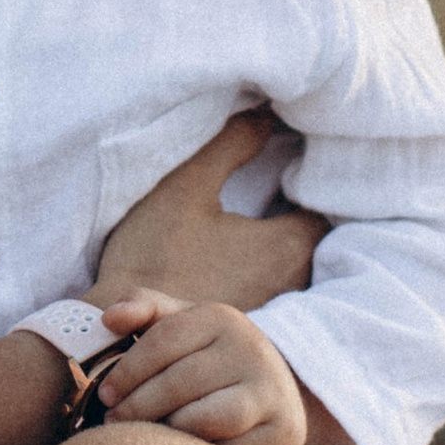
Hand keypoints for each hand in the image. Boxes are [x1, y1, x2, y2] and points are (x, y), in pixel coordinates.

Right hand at [94, 110, 320, 312]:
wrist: (117, 333)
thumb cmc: (154, 256)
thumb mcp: (188, 184)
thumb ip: (234, 142)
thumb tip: (266, 112)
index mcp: (289, 244)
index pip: (327, 202)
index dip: (311, 177)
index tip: (289, 161)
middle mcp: (297, 283)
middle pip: (314, 236)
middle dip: (298, 210)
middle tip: (274, 182)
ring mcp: (279, 314)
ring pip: (294, 266)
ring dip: (279, 244)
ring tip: (253, 217)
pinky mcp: (256, 333)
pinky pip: (274, 292)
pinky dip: (264, 273)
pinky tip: (234, 260)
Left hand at [95, 289, 308, 444]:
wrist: (277, 386)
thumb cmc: (210, 356)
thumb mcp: (184, 323)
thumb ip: (144, 309)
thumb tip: (109, 319)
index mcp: (221, 318)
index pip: (164, 340)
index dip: (128, 370)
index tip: (104, 394)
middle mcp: (251, 350)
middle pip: (180, 382)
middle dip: (138, 405)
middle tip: (113, 422)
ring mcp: (272, 392)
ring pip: (205, 418)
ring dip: (167, 430)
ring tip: (146, 435)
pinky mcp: (284, 432)